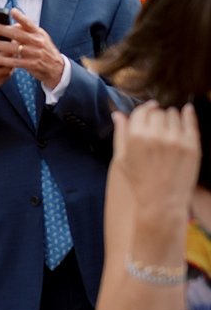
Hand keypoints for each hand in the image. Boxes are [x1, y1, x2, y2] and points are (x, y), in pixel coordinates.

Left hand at [0, 9, 65, 89]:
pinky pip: (16, 62)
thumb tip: (14, 24)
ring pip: (14, 48)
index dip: (21, 17)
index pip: (29, 23)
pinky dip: (5, 60)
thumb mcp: (40, 38)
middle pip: (18, 34)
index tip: (12, 10)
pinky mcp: (32, 65)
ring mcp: (35, 53)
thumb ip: (27, 31)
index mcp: (38, 33)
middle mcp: (37, 42)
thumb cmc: (44, 50)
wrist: (57, 68)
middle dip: (2, 30)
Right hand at [113, 101, 199, 217]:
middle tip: (159, 124)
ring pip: (174, 115)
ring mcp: (175, 140)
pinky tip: (187, 111)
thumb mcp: (122, 157)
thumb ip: (120, 133)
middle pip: (158, 112)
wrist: (161, 201)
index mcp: (136, 136)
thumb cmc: (139, 181)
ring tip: (171, 126)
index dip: (146, 109)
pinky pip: (191, 123)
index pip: (142, 111)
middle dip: (158, 116)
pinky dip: (188, 114)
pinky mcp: (191, 147)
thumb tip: (117, 114)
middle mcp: (155, 135)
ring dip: (172, 117)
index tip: (150, 108)